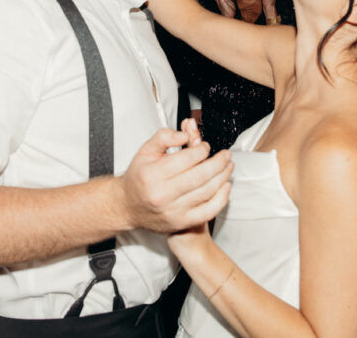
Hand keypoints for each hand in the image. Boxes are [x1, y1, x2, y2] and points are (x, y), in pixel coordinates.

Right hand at [118, 124, 232, 233]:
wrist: (127, 206)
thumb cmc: (138, 178)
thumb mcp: (145, 151)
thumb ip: (164, 137)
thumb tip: (185, 134)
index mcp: (153, 174)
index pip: (186, 159)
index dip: (201, 150)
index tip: (205, 146)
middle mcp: (162, 194)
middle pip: (200, 176)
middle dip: (218, 163)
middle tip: (225, 155)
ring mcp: (173, 211)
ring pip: (207, 192)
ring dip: (223, 177)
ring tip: (228, 166)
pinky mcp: (181, 223)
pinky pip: (208, 211)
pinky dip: (221, 198)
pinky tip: (225, 186)